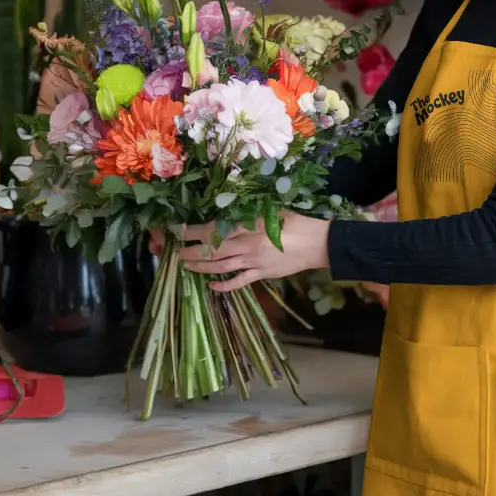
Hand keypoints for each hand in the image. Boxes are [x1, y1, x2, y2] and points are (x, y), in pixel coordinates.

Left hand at [177, 212, 331, 291]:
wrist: (318, 243)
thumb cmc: (297, 222)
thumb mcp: (272, 210)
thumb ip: (249, 213)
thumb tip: (229, 213)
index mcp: (248, 227)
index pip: (214, 231)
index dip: (194, 232)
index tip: (179, 231)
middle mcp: (247, 246)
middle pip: (212, 251)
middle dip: (192, 252)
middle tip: (176, 252)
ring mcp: (254, 263)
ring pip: (221, 267)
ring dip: (202, 268)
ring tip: (186, 266)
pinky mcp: (262, 274)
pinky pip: (239, 282)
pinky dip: (224, 285)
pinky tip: (212, 286)